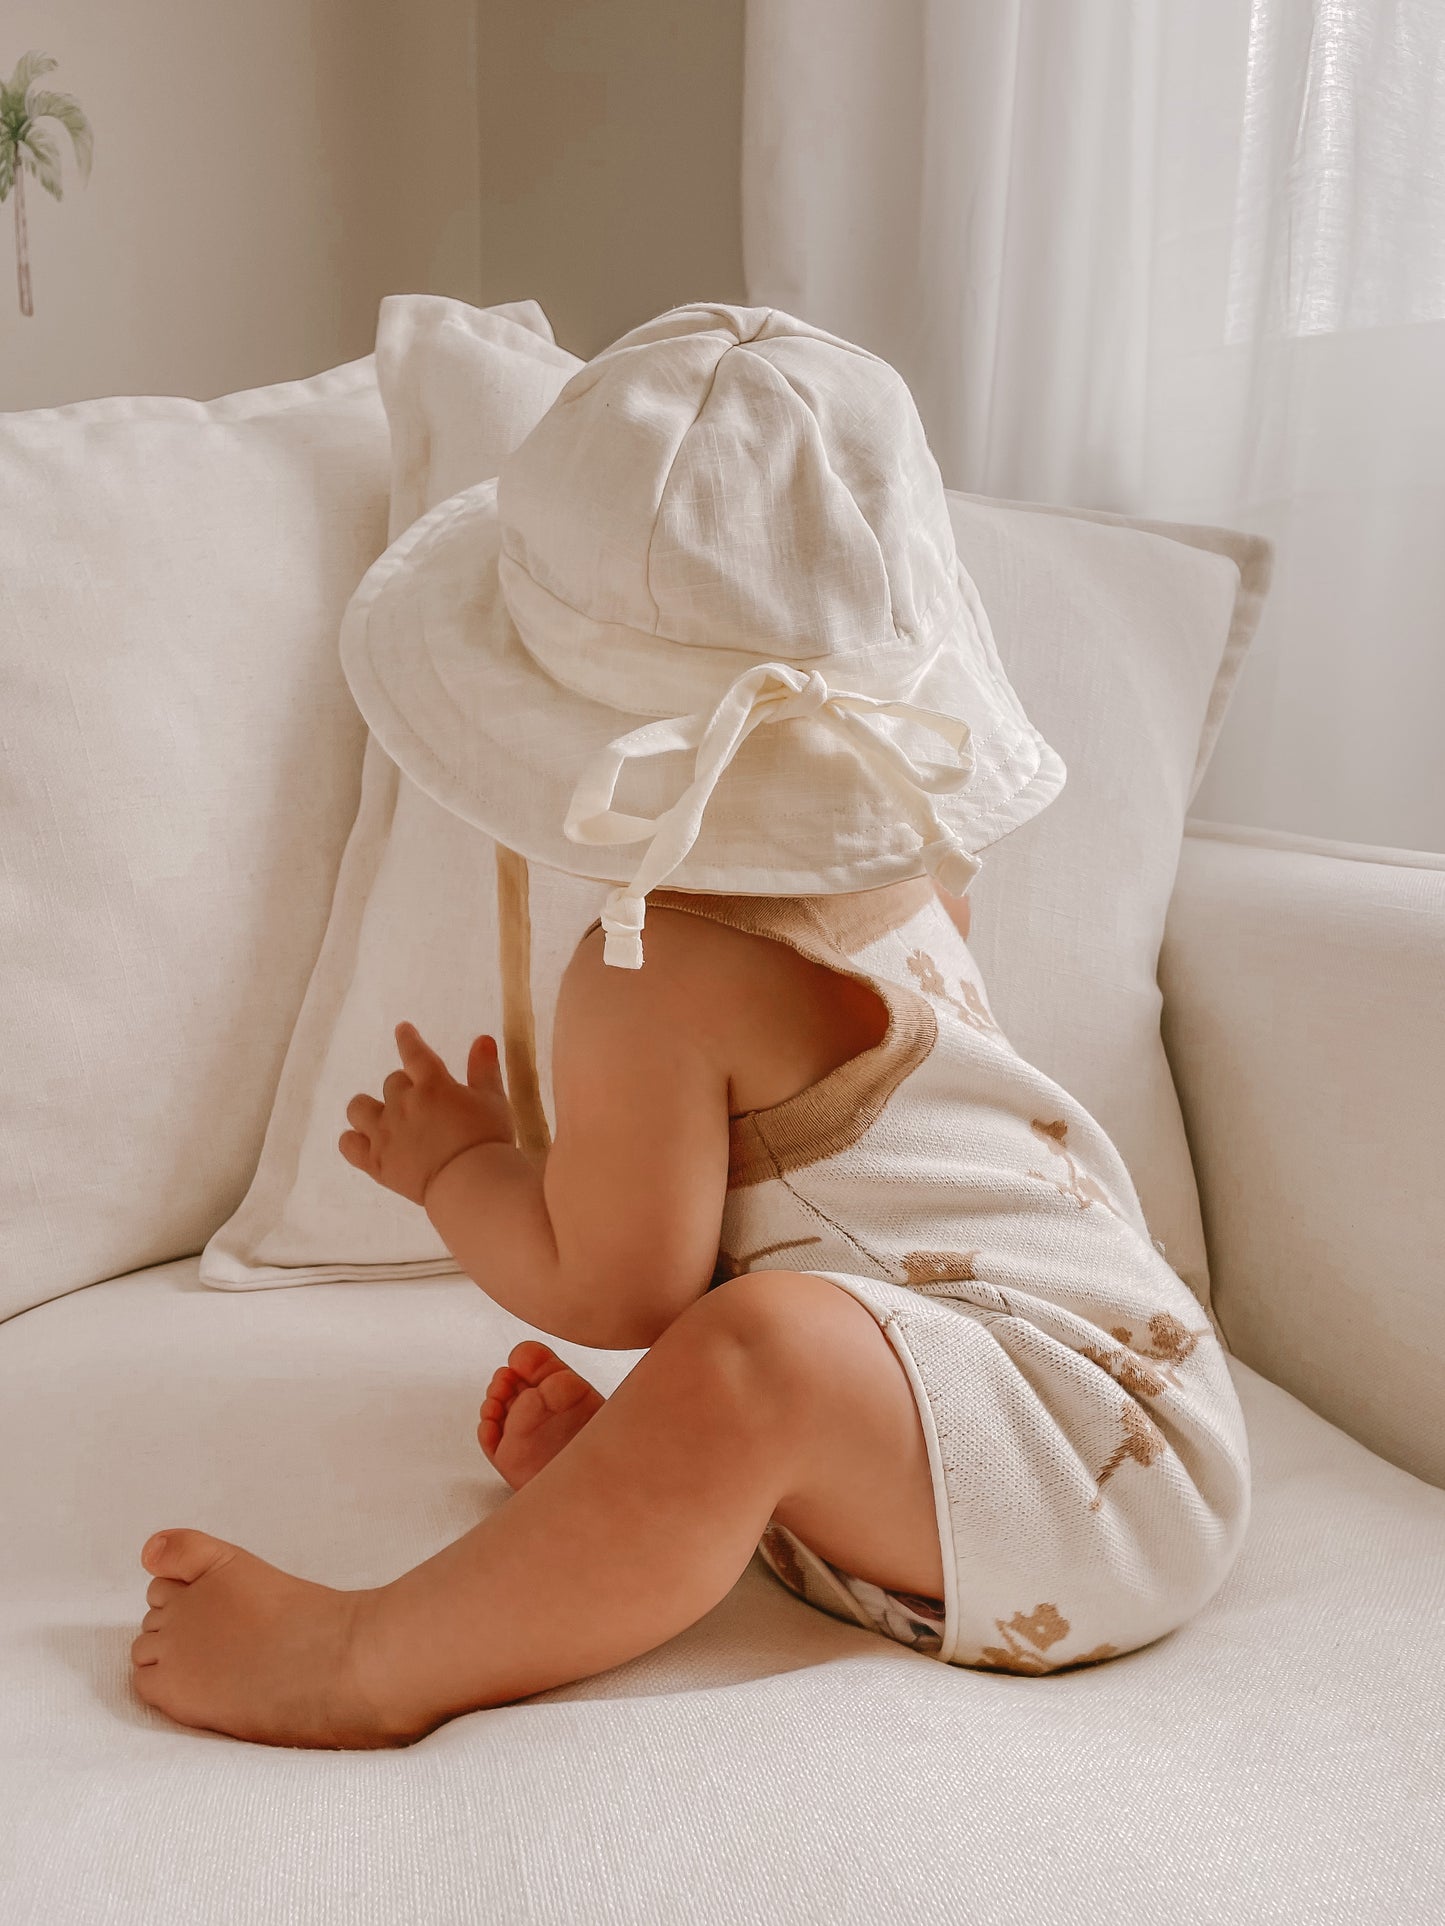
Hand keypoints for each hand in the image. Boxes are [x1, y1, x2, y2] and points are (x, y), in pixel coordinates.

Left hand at [339, 1022, 516, 1206]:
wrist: (470, 1184)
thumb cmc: (488, 1140)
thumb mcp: (493, 1101)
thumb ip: (485, 1069)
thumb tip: (482, 1039)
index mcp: (432, 1084)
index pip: (414, 1052)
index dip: (407, 1039)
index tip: (402, 1029)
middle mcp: (403, 1103)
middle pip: (392, 1082)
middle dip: (405, 1087)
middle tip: (422, 1103)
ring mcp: (384, 1133)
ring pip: (359, 1107)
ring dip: (369, 1107)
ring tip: (382, 1116)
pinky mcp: (375, 1162)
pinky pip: (349, 1144)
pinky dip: (353, 1140)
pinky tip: (364, 1141)